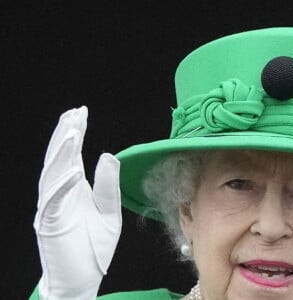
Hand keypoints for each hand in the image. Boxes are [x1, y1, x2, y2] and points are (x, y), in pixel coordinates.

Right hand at [33, 106, 121, 299]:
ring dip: (62, 152)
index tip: (81, 113)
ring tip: (73, 131)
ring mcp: (52, 207)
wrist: (83, 278)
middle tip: (75, 113)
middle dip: (67, 134)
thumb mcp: (108, 211)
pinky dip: (62, 185)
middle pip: (60, 158)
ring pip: (53, 173)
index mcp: (74, 188)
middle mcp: (60, 193)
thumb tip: (107, 155)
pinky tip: (73, 169)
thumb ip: (108, 185)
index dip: (75, 133)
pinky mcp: (50, 224)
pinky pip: (55, 201)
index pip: (72, 154)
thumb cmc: (94, 246)